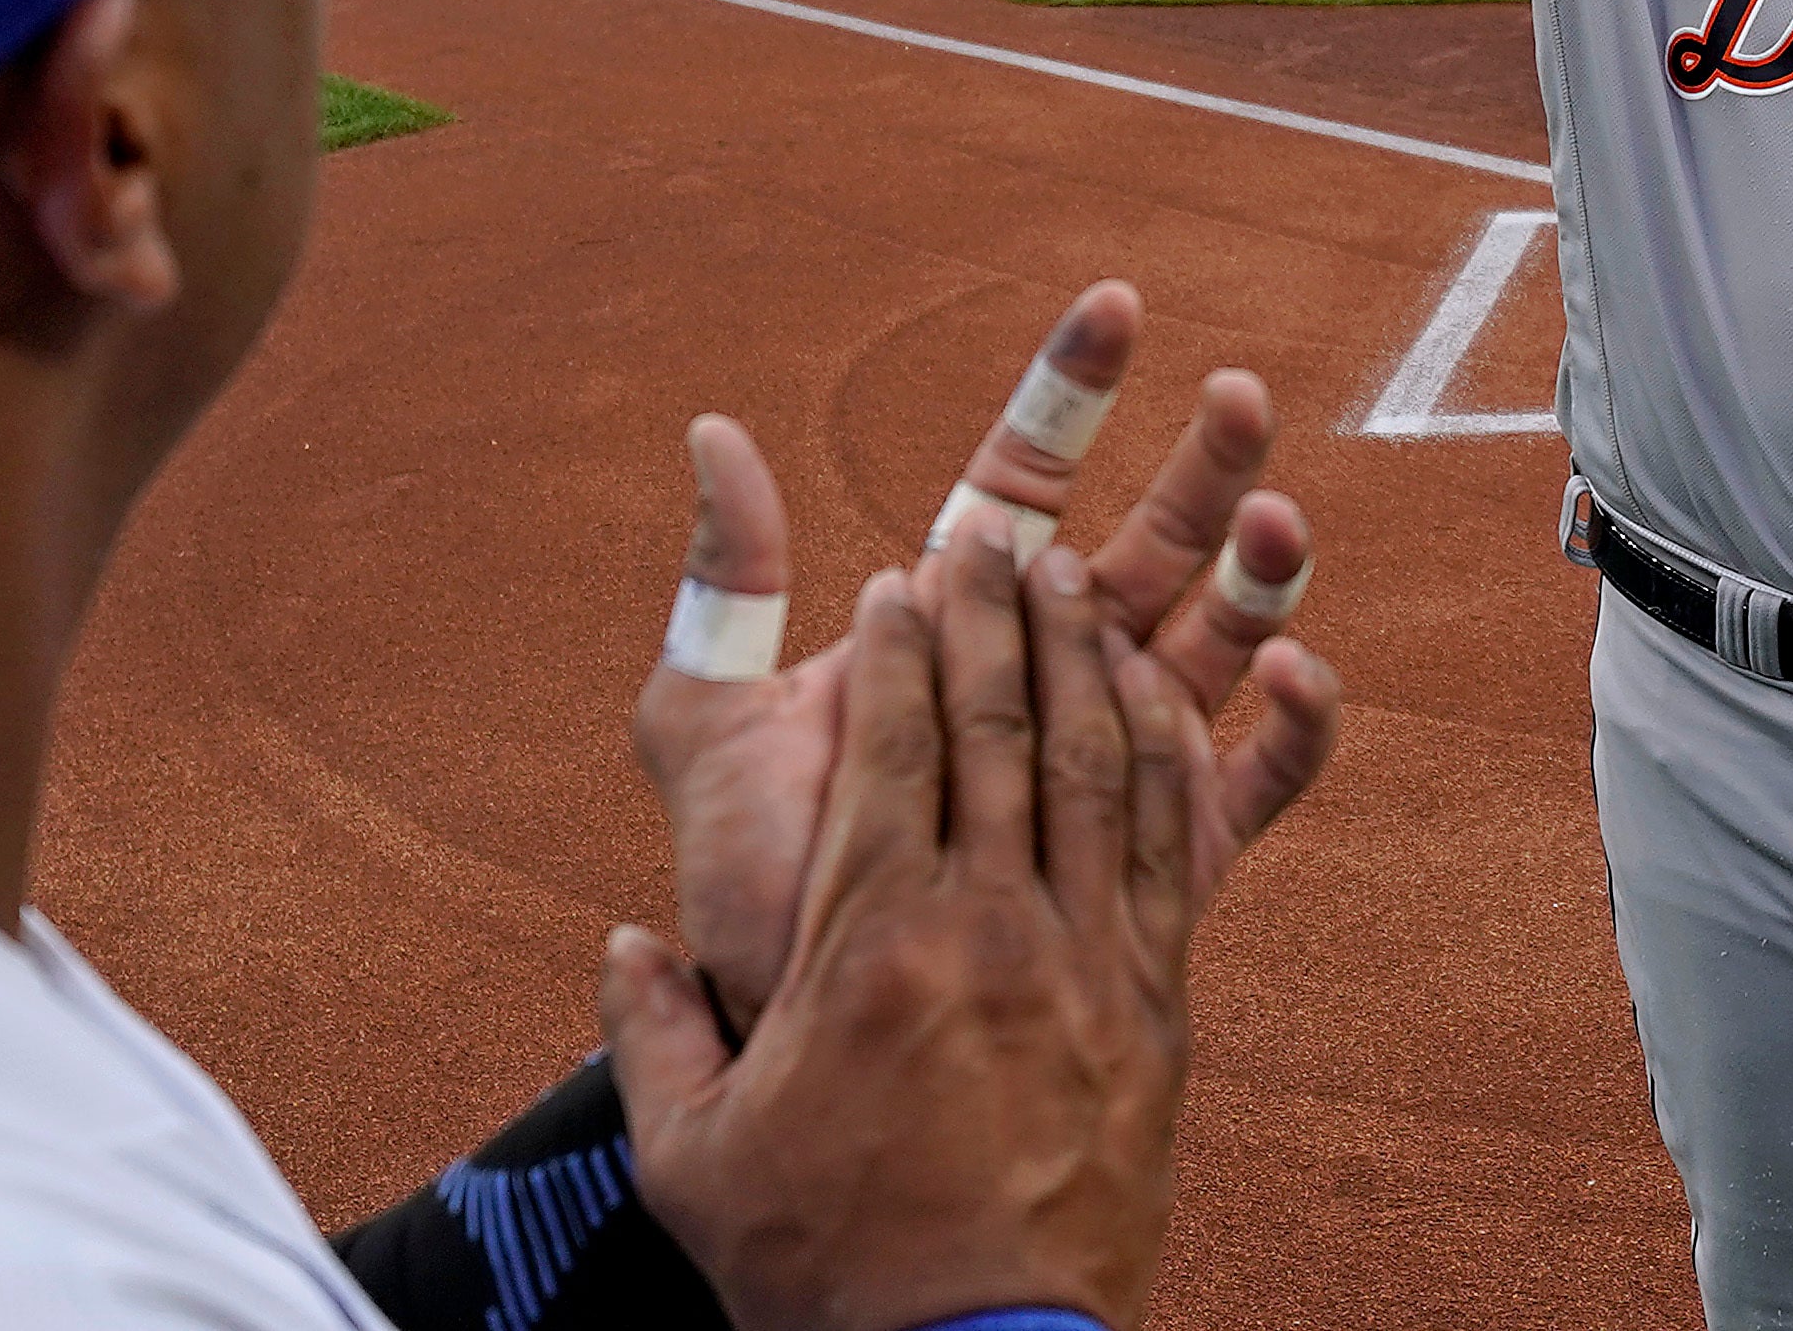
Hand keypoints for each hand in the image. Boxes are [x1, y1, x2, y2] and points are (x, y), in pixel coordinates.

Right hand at [606, 540, 1194, 1330]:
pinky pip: (1170, 849)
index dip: (899, 649)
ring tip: (1082, 578)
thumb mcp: (693, 1152)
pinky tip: (1160, 701)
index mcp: (866, 943)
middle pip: (1001, 728)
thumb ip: (650, 1030)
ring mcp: (1082, 963)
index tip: (898, 577)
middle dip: (997, 616)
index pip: (892, 748)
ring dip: (1087, 660)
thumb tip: (623, 945)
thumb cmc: (823, 1266)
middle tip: (996, 534)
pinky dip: (1164, 759)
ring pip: (1096, 768)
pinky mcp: (1154, 1008)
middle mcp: (984, 927)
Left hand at [632, 280, 1335, 1024]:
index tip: (1114, 303)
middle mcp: (1046, 681)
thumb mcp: (710, 726)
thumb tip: (711, 431)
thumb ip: (726, 586)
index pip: (1022, 480)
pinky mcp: (1161, 865)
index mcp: (956, 627)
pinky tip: (1298, 674)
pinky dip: (1290, 730)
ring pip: (1211, 646)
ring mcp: (1109, 766)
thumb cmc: (752, 888)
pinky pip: (1247, 785)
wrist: (795, 1037)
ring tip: (1280, 519)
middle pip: (1145, 545)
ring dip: (1257, 578)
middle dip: (1198, 464)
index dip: (1068, 391)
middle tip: (1238, 394)